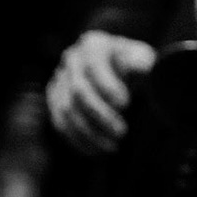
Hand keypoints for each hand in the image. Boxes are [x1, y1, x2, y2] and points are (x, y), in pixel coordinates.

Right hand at [46, 30, 153, 156]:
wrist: (117, 67)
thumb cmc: (134, 63)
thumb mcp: (141, 57)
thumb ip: (141, 64)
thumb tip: (142, 70)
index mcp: (92, 45)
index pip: (93, 66)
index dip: (107, 87)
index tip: (126, 104)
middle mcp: (71, 61)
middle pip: (79, 92)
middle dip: (101, 115)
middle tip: (122, 132)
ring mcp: (59, 81)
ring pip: (67, 112)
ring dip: (90, 133)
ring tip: (114, 147)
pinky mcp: (55, 102)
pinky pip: (61, 124)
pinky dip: (78, 140)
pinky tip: (97, 151)